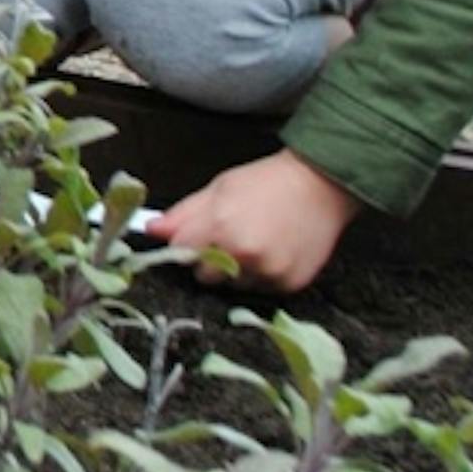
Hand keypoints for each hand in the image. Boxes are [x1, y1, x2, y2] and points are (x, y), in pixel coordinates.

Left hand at [142, 155, 359, 297]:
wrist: (321, 184)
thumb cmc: (268, 182)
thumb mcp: (220, 188)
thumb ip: (184, 213)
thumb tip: (151, 230)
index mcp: (221, 226)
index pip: (180, 252)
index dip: (188, 242)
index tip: (198, 235)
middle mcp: (243, 254)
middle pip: (204, 275)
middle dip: (210, 260)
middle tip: (232, 235)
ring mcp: (267, 272)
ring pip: (233, 286)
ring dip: (238, 270)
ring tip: (258, 240)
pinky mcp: (287, 284)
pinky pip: (261, 289)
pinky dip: (263, 275)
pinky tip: (275, 250)